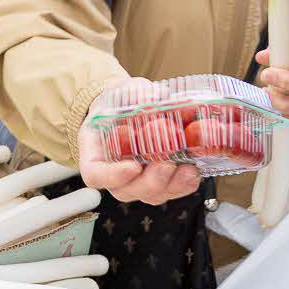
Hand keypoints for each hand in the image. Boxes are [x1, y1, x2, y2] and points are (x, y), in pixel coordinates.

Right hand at [77, 78, 202, 205]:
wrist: (129, 110)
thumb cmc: (119, 105)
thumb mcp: (122, 93)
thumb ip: (135, 95)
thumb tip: (154, 98)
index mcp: (95, 153)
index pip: (96, 175)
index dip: (113, 176)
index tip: (132, 166)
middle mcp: (114, 174)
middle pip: (126, 190)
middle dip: (151, 181)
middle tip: (166, 163)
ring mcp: (137, 182)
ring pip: (152, 195)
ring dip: (172, 185)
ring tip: (187, 167)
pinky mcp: (160, 182)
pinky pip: (172, 191)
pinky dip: (185, 183)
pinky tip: (193, 169)